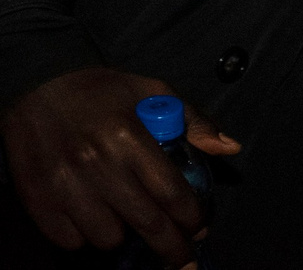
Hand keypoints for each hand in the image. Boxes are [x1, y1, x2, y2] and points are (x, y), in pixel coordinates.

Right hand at [2, 67, 237, 266]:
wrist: (37, 85)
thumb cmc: (102, 90)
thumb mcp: (153, 92)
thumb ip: (193, 121)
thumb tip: (230, 148)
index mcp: (129, 136)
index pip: (171, 193)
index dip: (191, 218)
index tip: (200, 229)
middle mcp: (97, 164)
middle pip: (145, 224)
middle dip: (170, 247)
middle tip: (182, 258)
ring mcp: (64, 185)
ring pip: (106, 238)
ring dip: (123, 236)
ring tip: (128, 220)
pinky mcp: (37, 199)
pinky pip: (69, 240)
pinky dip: (85, 237)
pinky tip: (94, 218)